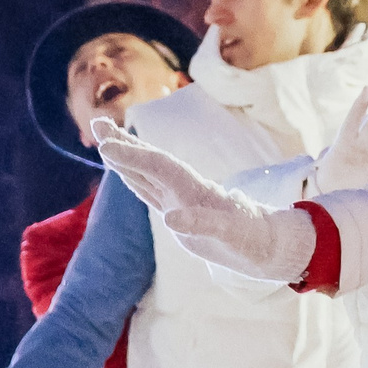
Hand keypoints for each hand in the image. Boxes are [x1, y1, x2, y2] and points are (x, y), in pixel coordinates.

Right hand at [95, 121, 316, 283]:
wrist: (270, 245)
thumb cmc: (254, 240)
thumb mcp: (234, 236)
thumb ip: (205, 225)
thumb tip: (170, 219)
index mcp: (197, 192)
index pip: (160, 167)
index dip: (134, 156)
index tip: (106, 144)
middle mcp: (186, 191)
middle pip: (151, 161)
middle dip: (124, 144)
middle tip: (98, 123)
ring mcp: (182, 200)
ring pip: (148, 173)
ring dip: (126, 157)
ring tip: (104, 140)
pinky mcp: (180, 212)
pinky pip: (151, 190)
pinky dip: (134, 177)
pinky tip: (123, 171)